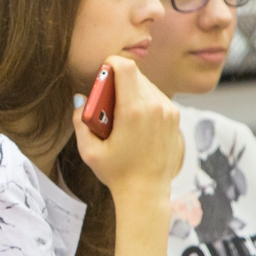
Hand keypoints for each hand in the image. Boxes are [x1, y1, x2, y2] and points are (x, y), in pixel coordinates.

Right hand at [72, 56, 181, 206]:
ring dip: (131, 90)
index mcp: (133, 111)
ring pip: (146, 84)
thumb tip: (80, 100)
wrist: (147, 192)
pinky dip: (143, 100)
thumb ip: (80, 121)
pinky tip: (135, 120)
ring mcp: (168, 111)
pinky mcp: (175, 116)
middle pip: (135, 74)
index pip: (126, 67)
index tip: (102, 72)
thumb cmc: (116, 173)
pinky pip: (156, 96)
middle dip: (117, 80)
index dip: (111, 63)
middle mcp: (155, 107)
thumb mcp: (89, 151)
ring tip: (120, 113)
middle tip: (106, 100)